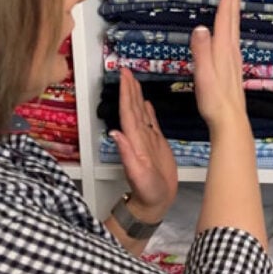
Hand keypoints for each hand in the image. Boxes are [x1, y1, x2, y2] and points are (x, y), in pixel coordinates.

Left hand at [110, 68, 177, 222]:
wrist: (155, 203)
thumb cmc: (147, 192)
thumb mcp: (138, 174)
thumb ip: (127, 154)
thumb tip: (115, 133)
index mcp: (134, 141)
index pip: (128, 113)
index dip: (126, 94)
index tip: (124, 76)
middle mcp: (139, 138)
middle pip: (132, 108)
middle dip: (129, 89)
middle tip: (126, 70)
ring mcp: (147, 140)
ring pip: (141, 113)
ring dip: (136, 96)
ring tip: (134, 80)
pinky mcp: (156, 144)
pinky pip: (151, 123)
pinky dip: (148, 111)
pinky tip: (147, 102)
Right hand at [190, 0, 246, 130]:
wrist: (230, 122)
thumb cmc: (215, 101)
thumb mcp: (204, 75)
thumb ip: (201, 51)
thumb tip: (200, 28)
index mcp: (223, 51)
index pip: (225, 20)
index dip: (227, 0)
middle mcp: (231, 53)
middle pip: (232, 22)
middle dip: (233, 2)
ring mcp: (233, 61)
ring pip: (234, 31)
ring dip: (233, 14)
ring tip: (233, 3)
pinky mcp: (233, 70)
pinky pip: (232, 42)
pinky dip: (232, 31)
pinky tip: (231, 35)